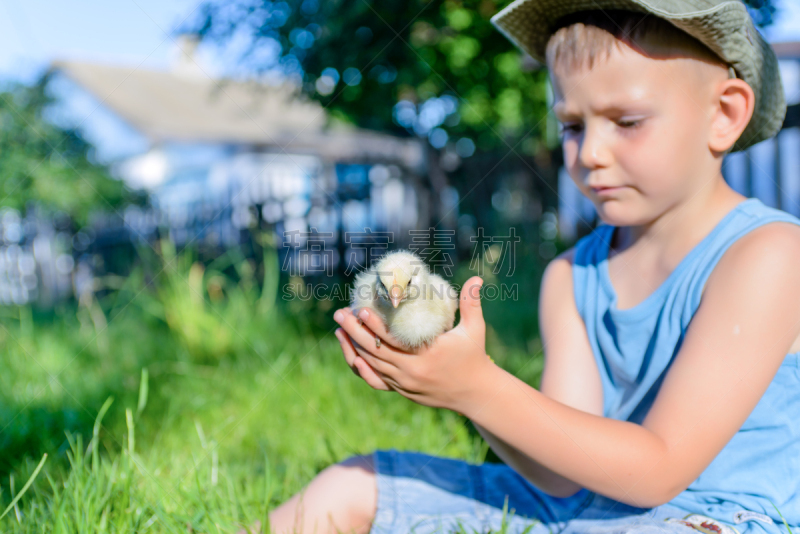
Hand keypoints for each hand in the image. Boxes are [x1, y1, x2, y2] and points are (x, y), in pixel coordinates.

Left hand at [333, 276, 494, 411]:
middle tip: (340, 314)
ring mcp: (405, 384)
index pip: (393, 340)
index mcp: (427, 355)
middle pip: (374, 351)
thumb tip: (477, 278)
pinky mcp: (402, 391)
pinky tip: (352, 355)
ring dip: (353, 347)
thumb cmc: (474, 357)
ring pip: (371, 366)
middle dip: (354, 331)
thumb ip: (471, 303)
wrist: (475, 394)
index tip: (361, 309)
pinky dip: (362, 368)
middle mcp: (411, 372)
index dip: (375, 325)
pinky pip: (375, 380)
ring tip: (339, 329)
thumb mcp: (475, 329)